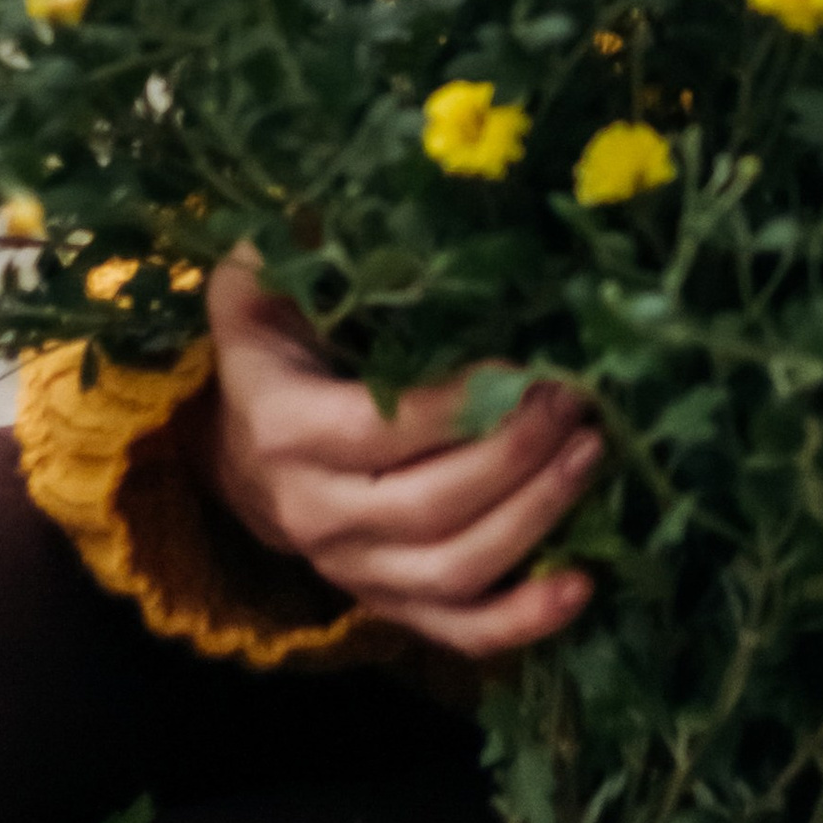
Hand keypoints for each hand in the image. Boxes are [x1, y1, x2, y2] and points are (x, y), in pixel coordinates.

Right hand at [199, 252, 601, 657]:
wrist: (230, 447)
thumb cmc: (270, 348)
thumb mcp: (260, 288)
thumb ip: (295, 246)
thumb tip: (344, 190)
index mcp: (286, 428)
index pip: (382, 431)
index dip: (461, 407)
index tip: (527, 368)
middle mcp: (315, 514)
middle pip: (431, 506)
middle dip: (516, 457)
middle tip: (579, 401)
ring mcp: (353, 571)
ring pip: (452, 571)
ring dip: (534, 519)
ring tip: (592, 455)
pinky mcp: (387, 602)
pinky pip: (456, 631)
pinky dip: (522, 622)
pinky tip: (583, 586)